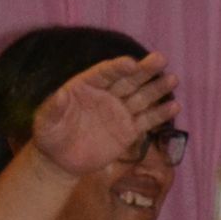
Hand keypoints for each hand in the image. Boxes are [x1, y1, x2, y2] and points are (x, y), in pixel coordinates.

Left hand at [31, 53, 177, 178]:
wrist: (61, 160)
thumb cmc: (49, 136)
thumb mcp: (46, 122)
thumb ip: (53, 108)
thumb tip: (58, 95)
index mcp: (85, 86)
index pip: (105, 73)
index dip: (118, 68)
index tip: (131, 63)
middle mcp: (105, 95)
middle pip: (128, 80)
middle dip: (145, 70)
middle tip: (161, 59)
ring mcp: (119, 112)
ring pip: (141, 97)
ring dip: (157, 89)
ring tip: (172, 79)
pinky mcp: (128, 131)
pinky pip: (146, 120)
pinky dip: (160, 114)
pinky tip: (174, 106)